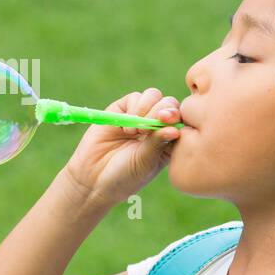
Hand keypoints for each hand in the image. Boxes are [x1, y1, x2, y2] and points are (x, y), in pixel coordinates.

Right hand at [61, 87, 180, 206]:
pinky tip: (126, 127)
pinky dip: (133, 108)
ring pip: (153, 96)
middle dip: (162, 110)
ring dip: (147, 109)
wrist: (93, 178)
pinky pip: (135, 97)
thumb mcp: (145, 162)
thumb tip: (176, 129)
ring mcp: (139, 116)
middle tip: (150, 127)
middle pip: (169, 103)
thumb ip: (158, 142)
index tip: (168, 120)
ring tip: (136, 131)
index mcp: (168, 140)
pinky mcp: (121, 110)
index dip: (177, 116)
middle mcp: (156, 125)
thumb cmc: (125, 176)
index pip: (181, 119)